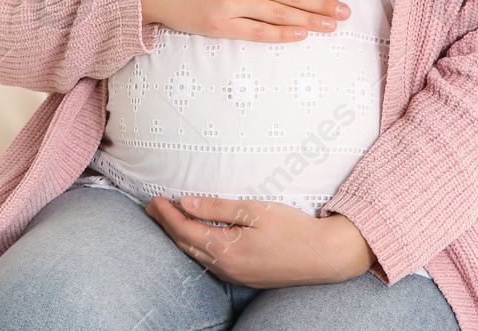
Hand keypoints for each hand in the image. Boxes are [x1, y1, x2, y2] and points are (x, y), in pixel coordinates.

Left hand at [144, 194, 373, 287]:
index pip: (184, 229)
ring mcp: (237, 276)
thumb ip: (216, 208)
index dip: (167, 214)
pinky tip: (196, 238)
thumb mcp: (253, 210)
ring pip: (196, 256)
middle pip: (185, 244)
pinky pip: (211, 264)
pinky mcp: (246, 279)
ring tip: (168, 220)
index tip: (154, 199)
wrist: (325, 256)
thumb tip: (185, 203)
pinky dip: (196, 248)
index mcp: (226, 249)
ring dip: (180, 237)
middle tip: (152, 208)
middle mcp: (227, 268)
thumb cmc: (293, 228)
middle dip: (166, 225)